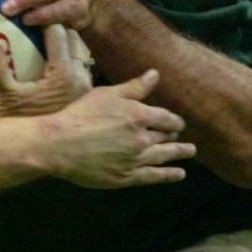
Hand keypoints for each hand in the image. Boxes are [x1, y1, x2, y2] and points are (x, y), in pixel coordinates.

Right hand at [0, 23, 92, 116]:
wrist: (39, 151)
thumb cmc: (21, 123)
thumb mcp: (4, 96)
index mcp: (64, 73)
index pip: (58, 32)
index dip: (44, 21)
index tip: (31, 19)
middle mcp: (81, 78)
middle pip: (74, 38)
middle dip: (58, 28)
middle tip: (39, 28)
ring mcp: (87, 87)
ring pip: (81, 52)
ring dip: (67, 44)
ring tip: (48, 44)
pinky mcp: (87, 96)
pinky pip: (82, 67)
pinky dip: (71, 60)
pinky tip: (55, 65)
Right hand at [42, 69, 196, 187]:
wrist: (61, 144)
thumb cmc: (81, 115)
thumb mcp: (107, 94)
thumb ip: (134, 87)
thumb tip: (155, 75)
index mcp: (139, 116)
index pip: (166, 118)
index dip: (174, 120)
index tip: (178, 123)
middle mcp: (142, 138)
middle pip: (165, 137)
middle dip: (173, 135)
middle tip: (179, 137)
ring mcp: (136, 160)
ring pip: (164, 156)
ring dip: (179, 153)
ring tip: (190, 152)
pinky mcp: (127, 177)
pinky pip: (154, 176)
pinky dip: (169, 175)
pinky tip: (179, 174)